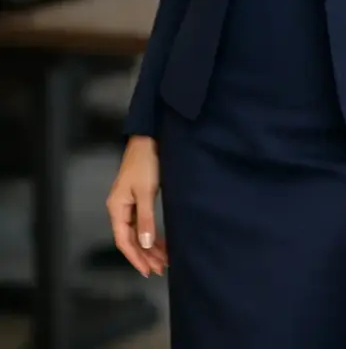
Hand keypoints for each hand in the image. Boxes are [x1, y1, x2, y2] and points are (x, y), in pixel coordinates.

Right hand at [106, 136, 166, 276]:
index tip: (148, 271)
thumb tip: (145, 245)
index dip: (135, 258)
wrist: (148, 139)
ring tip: (164, 260)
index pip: (123, 241)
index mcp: (117, 208)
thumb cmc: (146, 164)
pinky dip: (151, 233)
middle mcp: (119, 208)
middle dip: (145, 255)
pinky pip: (142, 222)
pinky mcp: (137, 198)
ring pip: (137, 232)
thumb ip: (145, 219)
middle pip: (130, 239)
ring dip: (149, 246)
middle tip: (161, 269)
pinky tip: (160, 242)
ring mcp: (128, 203)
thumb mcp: (146, 192)